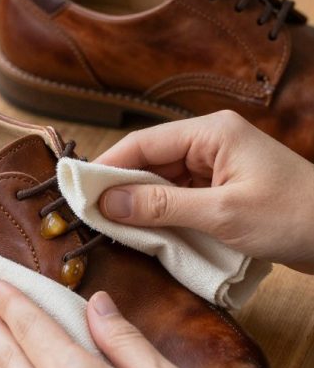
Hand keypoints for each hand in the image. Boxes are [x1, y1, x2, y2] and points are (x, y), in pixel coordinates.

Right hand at [96, 110, 313, 272]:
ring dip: (142, 206)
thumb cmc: (292, 217)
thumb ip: (161, 207)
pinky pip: (183, 198)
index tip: (76, 192)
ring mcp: (220, 167)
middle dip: (121, 189)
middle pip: (151, 162)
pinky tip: (147, 234)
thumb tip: (108, 202)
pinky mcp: (226, 190)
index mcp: (211, 133)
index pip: (143, 144)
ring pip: (164, 183)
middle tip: (88, 218)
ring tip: (111, 230)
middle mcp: (212, 142)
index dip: (107, 168)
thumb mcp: (220, 214)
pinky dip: (164, 216)